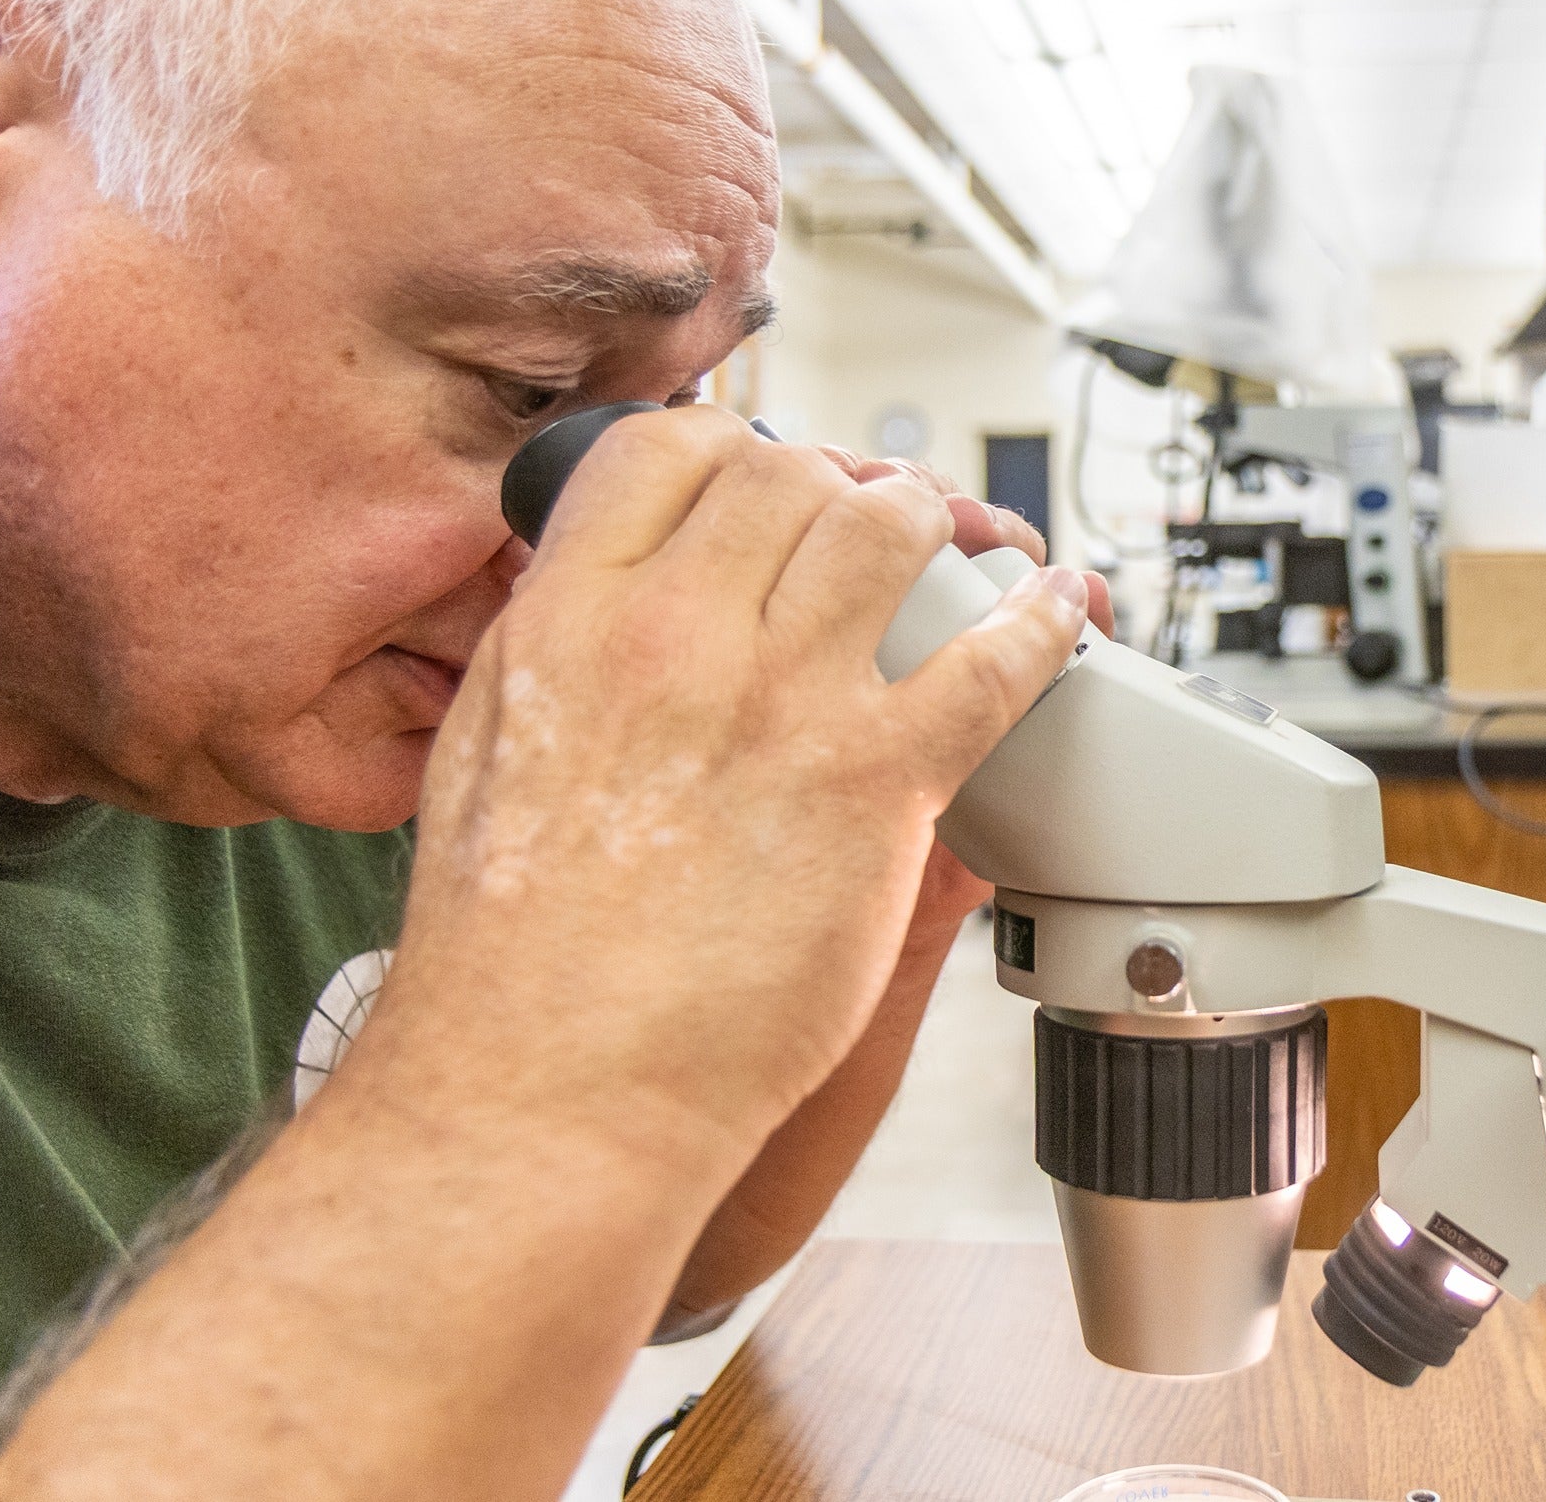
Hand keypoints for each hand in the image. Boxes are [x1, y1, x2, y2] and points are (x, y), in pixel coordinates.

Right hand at [367, 405, 1090, 1167]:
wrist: (553, 1093)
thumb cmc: (509, 964)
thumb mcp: (485, 763)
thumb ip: (553, 658)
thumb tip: (593, 596)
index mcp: (566, 622)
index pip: (670, 450)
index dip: (736, 452)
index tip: (768, 478)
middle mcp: (676, 638)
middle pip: (796, 479)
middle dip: (844, 485)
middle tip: (872, 517)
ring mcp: (783, 705)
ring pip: (893, 536)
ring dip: (937, 528)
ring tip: (958, 549)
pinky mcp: (877, 786)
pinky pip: (994, 662)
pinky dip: (1044, 622)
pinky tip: (1060, 608)